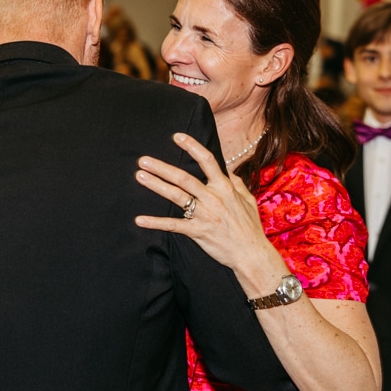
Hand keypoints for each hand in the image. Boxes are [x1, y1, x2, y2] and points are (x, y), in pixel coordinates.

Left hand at [134, 132, 275, 271]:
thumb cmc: (250, 228)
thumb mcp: (248, 200)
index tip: (177, 136)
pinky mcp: (197, 231)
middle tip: (143, 160)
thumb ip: (237, 183)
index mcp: (225, 187)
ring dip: (156, 185)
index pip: (207, 161)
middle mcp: (213, 198)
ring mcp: (204, 215)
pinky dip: (155, 222)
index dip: (192, 146)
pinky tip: (140, 219)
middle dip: (162, 167)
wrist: (251, 254)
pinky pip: (173, 225)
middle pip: (184, 178)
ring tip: (140, 176)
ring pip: (176, 196)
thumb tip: (228, 170)